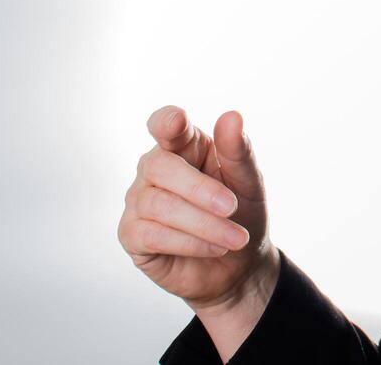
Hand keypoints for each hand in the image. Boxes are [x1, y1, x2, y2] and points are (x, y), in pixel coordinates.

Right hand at [118, 106, 277, 312]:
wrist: (240, 264)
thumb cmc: (242, 213)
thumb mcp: (249, 182)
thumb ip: (238, 151)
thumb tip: (232, 116)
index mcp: (184, 146)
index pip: (164, 124)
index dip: (166, 121)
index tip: (177, 122)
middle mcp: (154, 169)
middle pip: (160, 166)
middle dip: (200, 189)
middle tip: (233, 208)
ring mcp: (138, 201)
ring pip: (159, 205)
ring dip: (204, 224)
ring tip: (236, 238)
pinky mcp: (131, 235)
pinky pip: (152, 235)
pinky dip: (190, 242)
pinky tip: (215, 248)